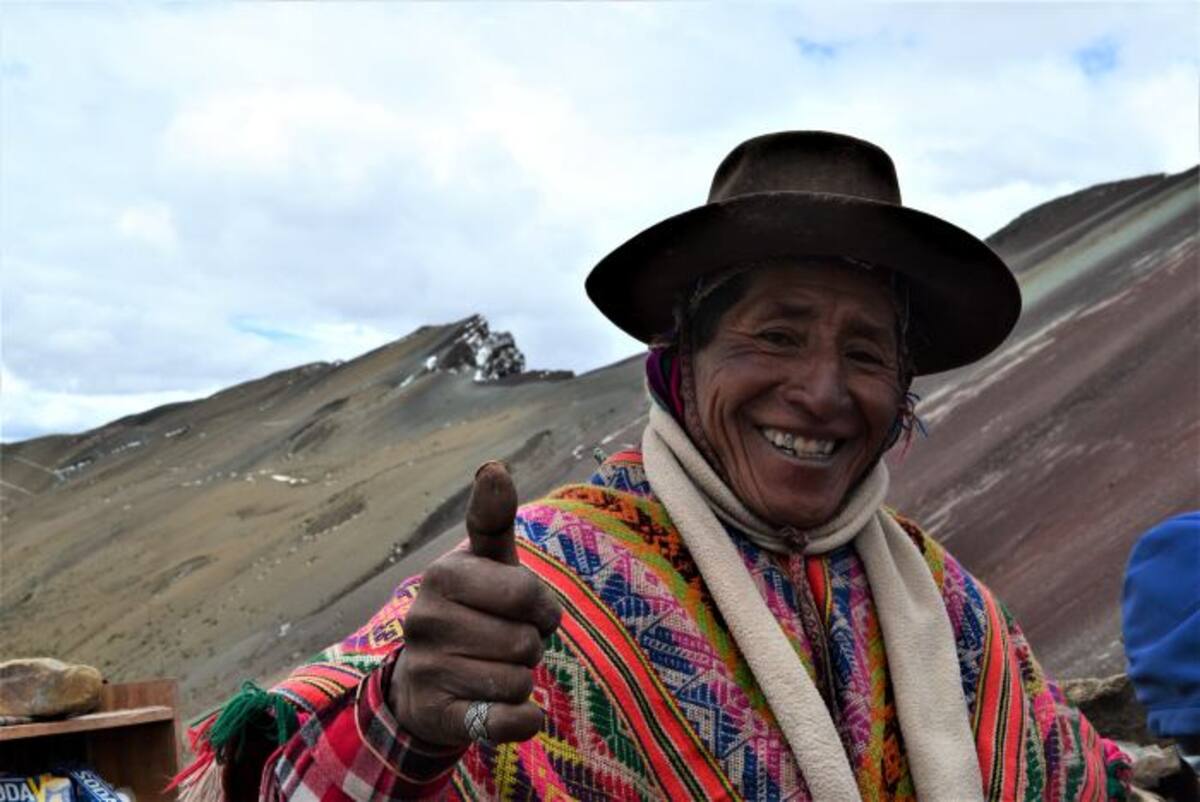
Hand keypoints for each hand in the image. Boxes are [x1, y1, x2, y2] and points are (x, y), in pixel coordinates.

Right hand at [388, 461, 561, 746]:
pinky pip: (507, 722)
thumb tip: (493, 466)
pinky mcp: (435, 717)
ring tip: (495, 667)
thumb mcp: (487, 560)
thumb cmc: (476, 606)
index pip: (526, 595)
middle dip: (530, 644)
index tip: (530, 608)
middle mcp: (423, 620)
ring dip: (522, 679)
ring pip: (519, 681)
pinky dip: (522, 719)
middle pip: (526, 641)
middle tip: (506, 640)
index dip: (541, 607)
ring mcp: (425, 670)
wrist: (427, 679)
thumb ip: (493, 516)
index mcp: (442, 575)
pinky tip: (504, 707)